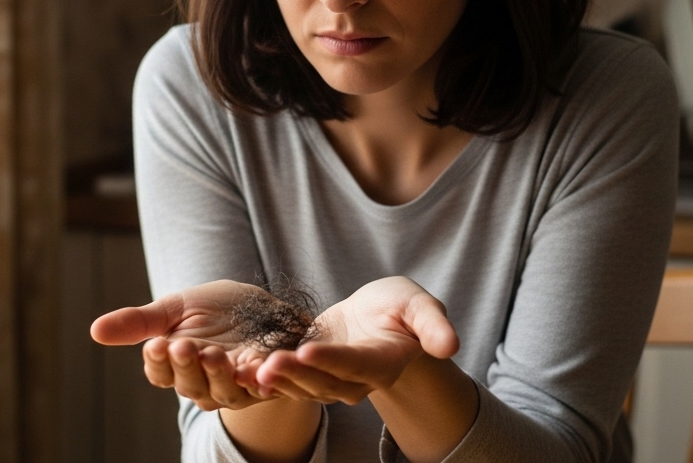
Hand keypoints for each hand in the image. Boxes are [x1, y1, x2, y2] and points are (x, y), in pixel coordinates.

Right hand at [92, 280, 274, 411]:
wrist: (264, 307)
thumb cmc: (216, 308)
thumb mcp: (176, 307)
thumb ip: (141, 322)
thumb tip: (95, 330)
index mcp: (175, 364)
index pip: (159, 371)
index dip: (157, 361)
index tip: (155, 345)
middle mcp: (201, 382)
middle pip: (187, 384)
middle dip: (184, 366)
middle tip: (181, 346)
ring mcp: (232, 387)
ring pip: (220, 392)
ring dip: (215, 375)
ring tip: (211, 353)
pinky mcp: (263, 384)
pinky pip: (259, 388)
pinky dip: (257, 381)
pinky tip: (254, 368)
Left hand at [251, 276, 459, 404]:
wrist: (378, 317)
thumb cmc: (402, 307)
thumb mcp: (420, 305)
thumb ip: (433, 324)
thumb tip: (451, 344)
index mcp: (383, 363)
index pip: (355, 364)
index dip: (333, 360)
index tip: (309, 351)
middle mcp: (356, 380)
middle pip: (323, 382)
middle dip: (295, 375)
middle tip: (267, 364)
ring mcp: (330, 381)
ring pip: (301, 386)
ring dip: (275, 380)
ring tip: (249, 369)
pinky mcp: (308, 373)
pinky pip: (286, 379)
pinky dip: (263, 375)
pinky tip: (240, 367)